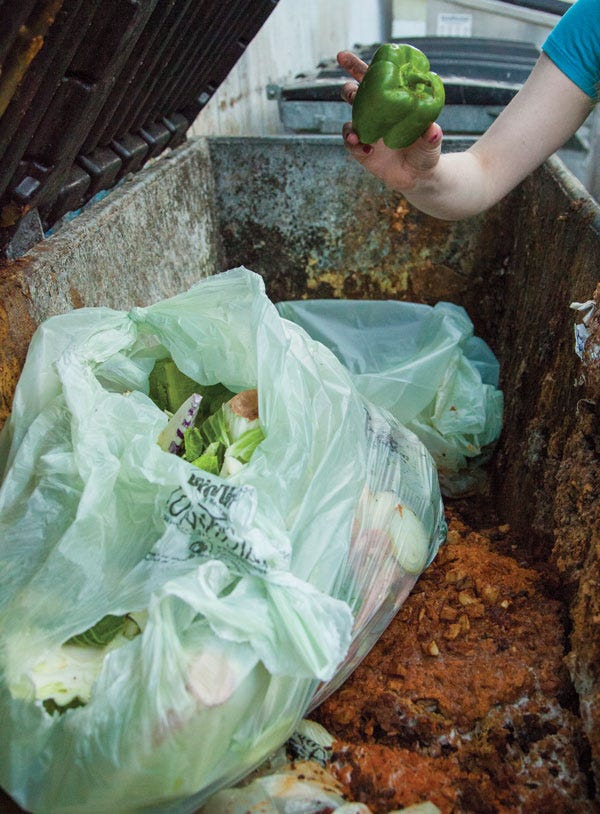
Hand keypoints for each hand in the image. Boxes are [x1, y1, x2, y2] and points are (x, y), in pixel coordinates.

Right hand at [337, 50, 443, 191]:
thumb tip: (432, 130)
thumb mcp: (431, 140)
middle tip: (353, 94)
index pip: (370, 79)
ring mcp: (366, 132)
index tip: (341, 56)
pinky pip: (352, 146)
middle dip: (348, 91)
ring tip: (356, 135)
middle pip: (353, 96)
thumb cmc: (426, 148)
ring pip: (349, 122)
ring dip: (349, 126)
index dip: (355, 66)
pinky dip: (355, 145)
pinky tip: (365, 148)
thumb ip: (431, 134)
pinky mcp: (362, 151)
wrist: (419, 175)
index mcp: (388, 101)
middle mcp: (373, 113)